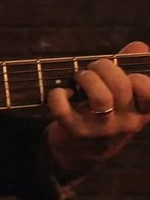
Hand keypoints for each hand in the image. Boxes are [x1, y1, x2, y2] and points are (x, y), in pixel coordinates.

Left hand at [46, 41, 149, 178]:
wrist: (83, 152)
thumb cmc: (107, 114)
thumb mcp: (125, 97)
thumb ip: (132, 68)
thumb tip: (140, 47)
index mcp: (142, 112)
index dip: (138, 77)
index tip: (126, 75)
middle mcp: (126, 122)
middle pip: (121, 86)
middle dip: (104, 67)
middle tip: (94, 68)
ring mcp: (100, 129)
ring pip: (100, 97)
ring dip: (87, 78)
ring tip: (80, 76)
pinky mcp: (75, 132)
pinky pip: (64, 109)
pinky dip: (58, 95)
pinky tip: (61, 92)